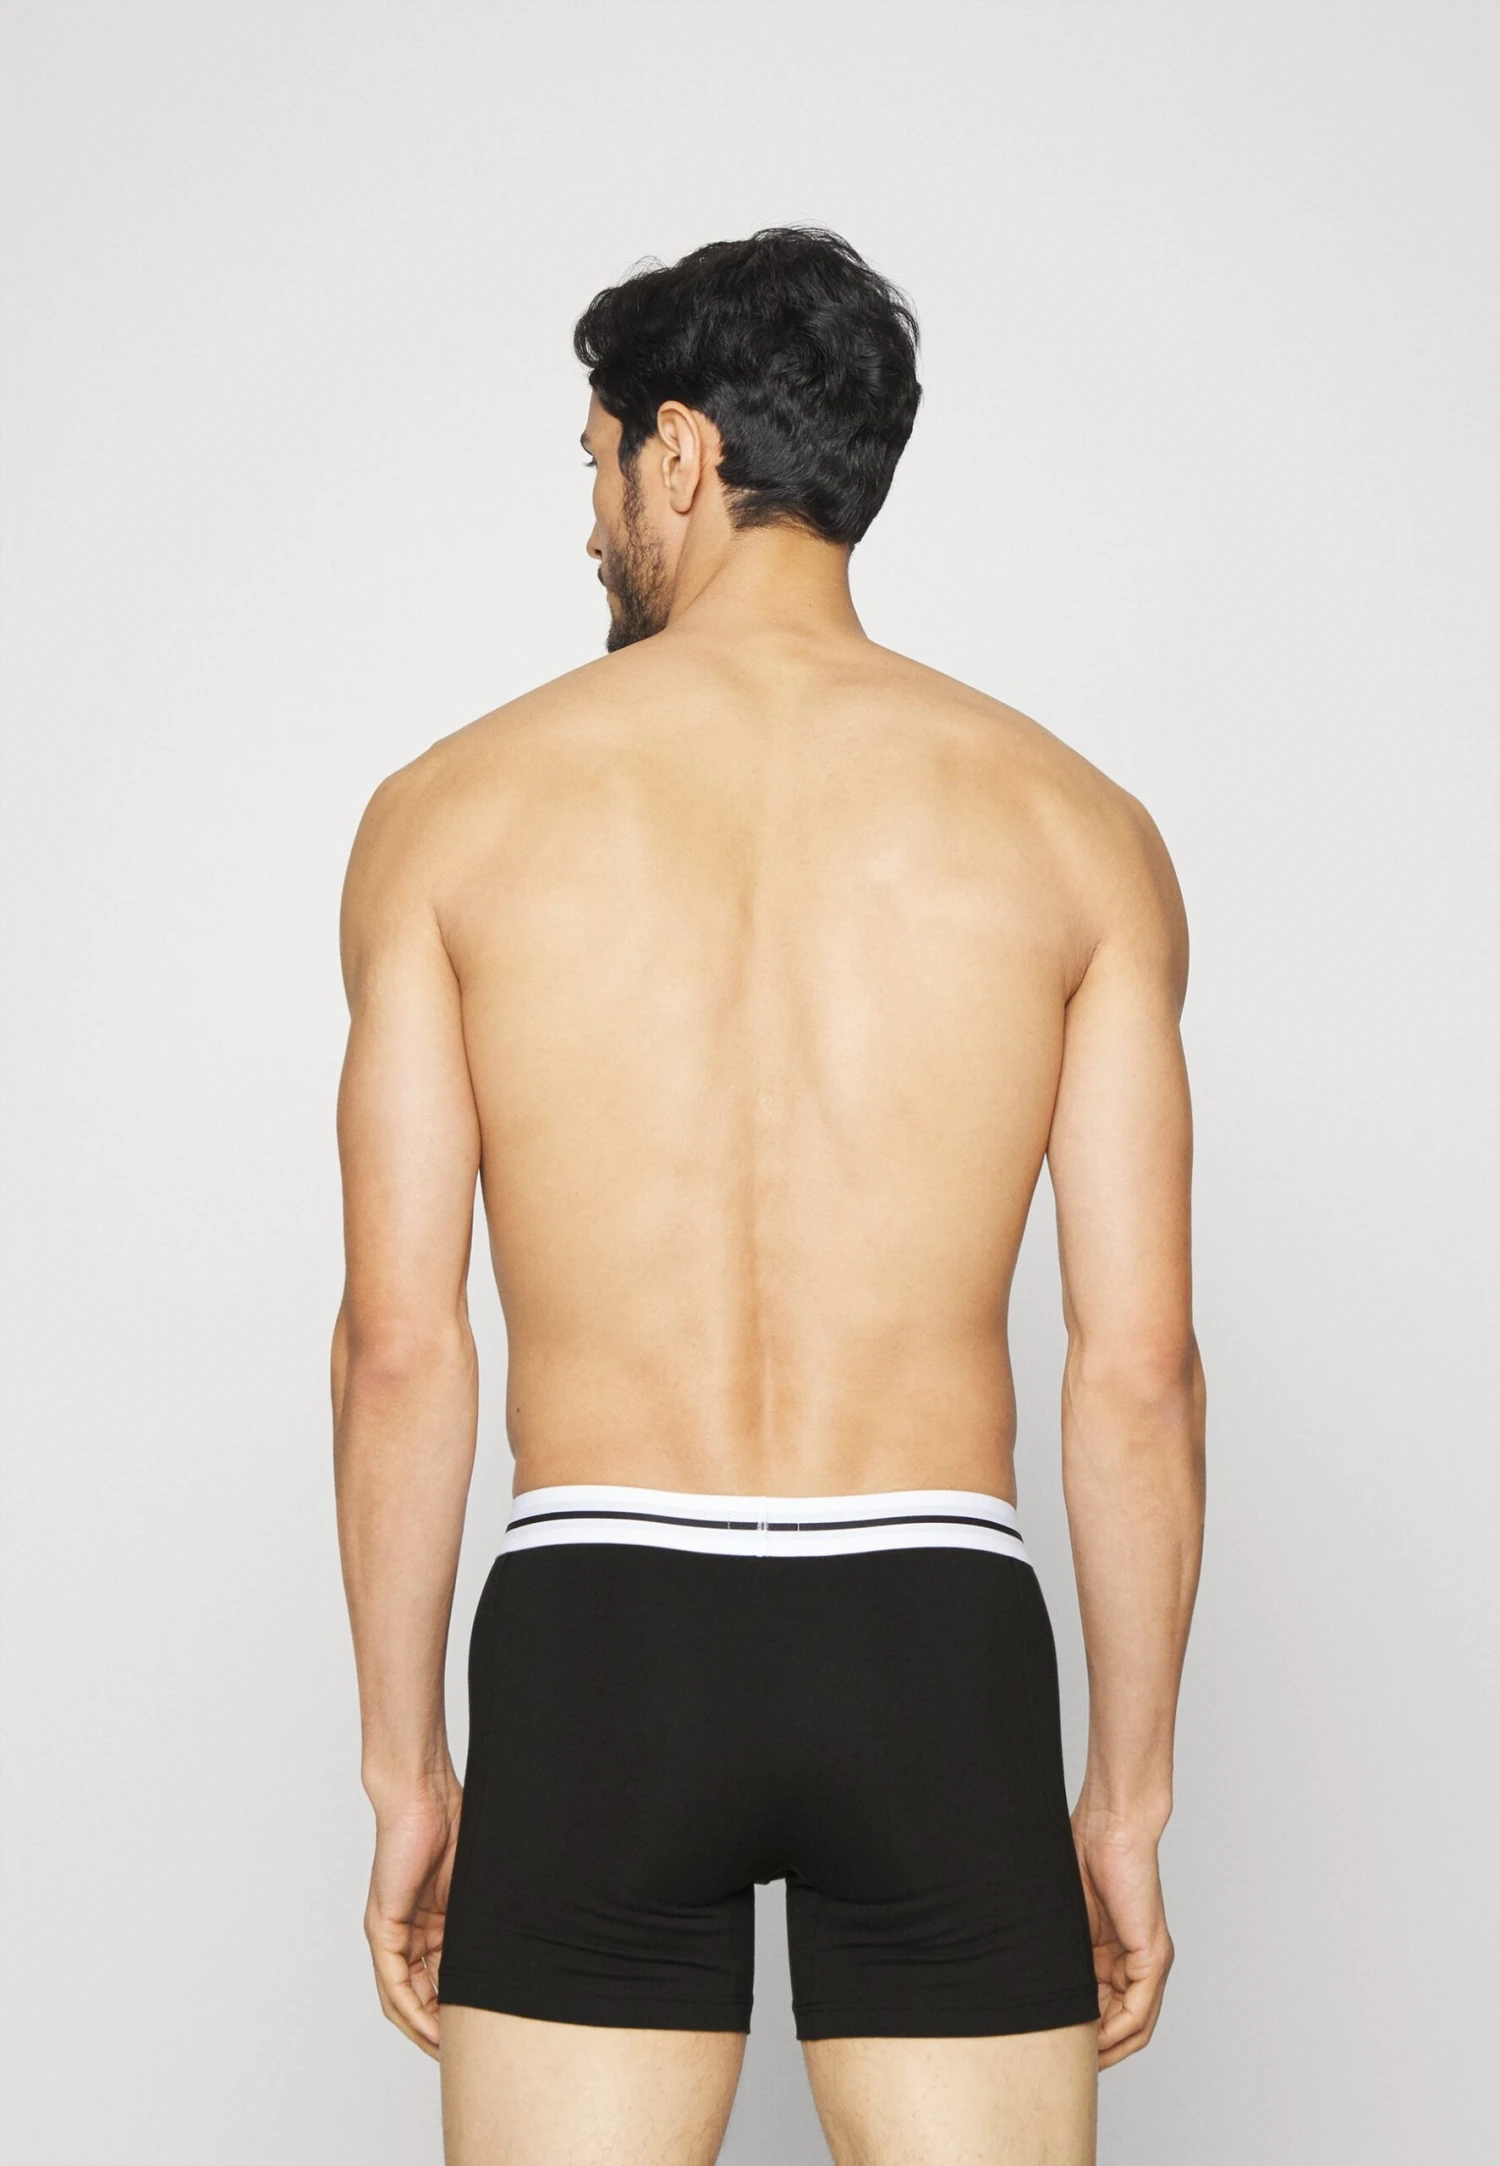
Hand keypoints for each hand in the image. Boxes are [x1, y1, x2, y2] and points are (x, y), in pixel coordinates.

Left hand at [365, 1782, 462, 2058]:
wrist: (423, 1794)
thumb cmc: (453, 1822)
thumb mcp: (477, 1884)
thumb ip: (487, 1914)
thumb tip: (529, 1937)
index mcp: (434, 1922)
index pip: (443, 1978)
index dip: (458, 2010)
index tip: (480, 2032)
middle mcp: (411, 1932)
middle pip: (422, 1995)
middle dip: (439, 2029)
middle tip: (463, 2056)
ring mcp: (395, 1931)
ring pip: (404, 1996)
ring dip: (423, 2028)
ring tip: (446, 2051)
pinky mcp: (385, 1926)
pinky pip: (394, 1981)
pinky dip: (411, 2008)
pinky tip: (429, 2027)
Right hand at [1071, 1812, 1173, 2067]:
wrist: (1110, 1825)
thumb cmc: (1084, 1853)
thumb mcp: (1064, 1914)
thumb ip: (1058, 1946)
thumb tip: (1024, 1975)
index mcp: (1113, 1951)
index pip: (1105, 2007)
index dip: (1086, 2033)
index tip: (1058, 2049)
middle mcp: (1136, 1961)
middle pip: (1121, 2024)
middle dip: (1096, 2049)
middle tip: (1065, 2067)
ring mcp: (1148, 1960)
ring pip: (1134, 2026)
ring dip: (1108, 2048)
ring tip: (1079, 2062)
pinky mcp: (1153, 1955)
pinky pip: (1140, 2010)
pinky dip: (1119, 2031)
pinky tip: (1097, 2040)